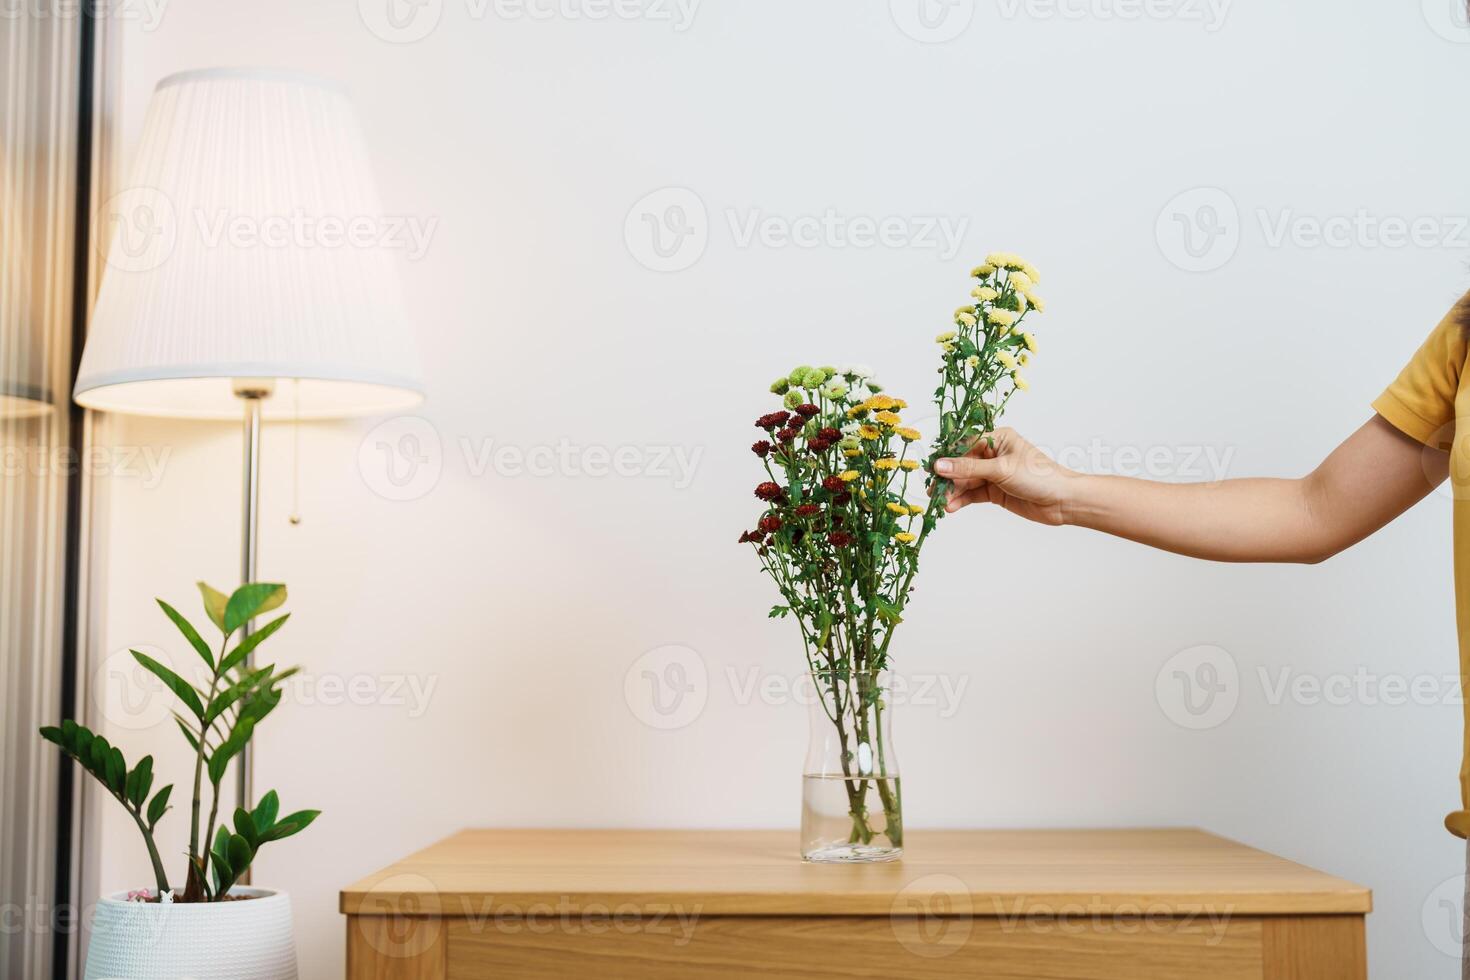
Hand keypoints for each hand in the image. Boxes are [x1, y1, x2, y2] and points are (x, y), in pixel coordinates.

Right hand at [932, 428, 1075, 525]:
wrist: (1062, 501)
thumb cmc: (1039, 477)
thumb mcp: (1001, 469)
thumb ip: (968, 468)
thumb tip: (940, 465)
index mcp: (998, 438)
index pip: (965, 444)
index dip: (948, 457)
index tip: (932, 469)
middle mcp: (994, 454)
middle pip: (962, 464)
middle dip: (948, 478)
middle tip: (933, 491)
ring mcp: (994, 473)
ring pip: (966, 481)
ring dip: (953, 492)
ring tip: (941, 503)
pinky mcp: (995, 491)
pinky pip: (973, 494)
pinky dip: (962, 500)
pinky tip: (952, 507)